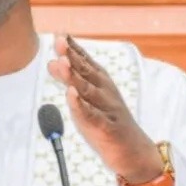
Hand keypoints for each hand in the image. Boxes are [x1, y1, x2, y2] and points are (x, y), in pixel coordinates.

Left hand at [47, 35, 160, 183]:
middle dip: (72, 55)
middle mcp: (105, 92)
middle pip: (86, 72)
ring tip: (62, 62)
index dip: (73, 47)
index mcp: (101, 83)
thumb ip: (71, 80)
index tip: (59, 33)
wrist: (134, 152)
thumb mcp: (88, 98)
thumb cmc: (108, 122)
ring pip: (88, 91)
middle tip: (59, 40)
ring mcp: (106, 109)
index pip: (85, 61)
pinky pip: (91, 116)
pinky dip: (81, 105)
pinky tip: (71, 95)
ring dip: (74, 76)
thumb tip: (52, 62)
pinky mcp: (106, 128)